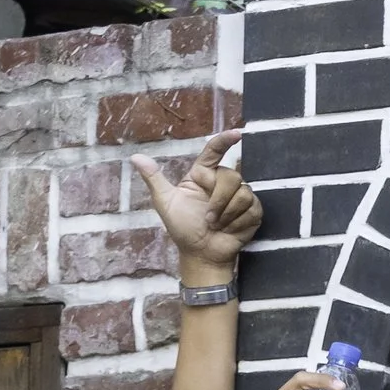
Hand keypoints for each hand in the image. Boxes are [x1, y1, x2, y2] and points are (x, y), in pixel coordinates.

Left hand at [133, 129, 260, 281]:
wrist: (201, 255)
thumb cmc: (184, 229)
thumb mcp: (166, 203)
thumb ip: (154, 179)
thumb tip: (135, 157)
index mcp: (203, 175)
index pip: (214, 152)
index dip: (225, 140)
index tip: (237, 134)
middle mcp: (222, 182)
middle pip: (231, 176)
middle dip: (219, 199)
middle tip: (208, 217)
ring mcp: (240, 196)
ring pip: (243, 192)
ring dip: (227, 214)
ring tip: (217, 225)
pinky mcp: (253, 211)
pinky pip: (252, 207)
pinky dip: (238, 222)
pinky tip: (230, 229)